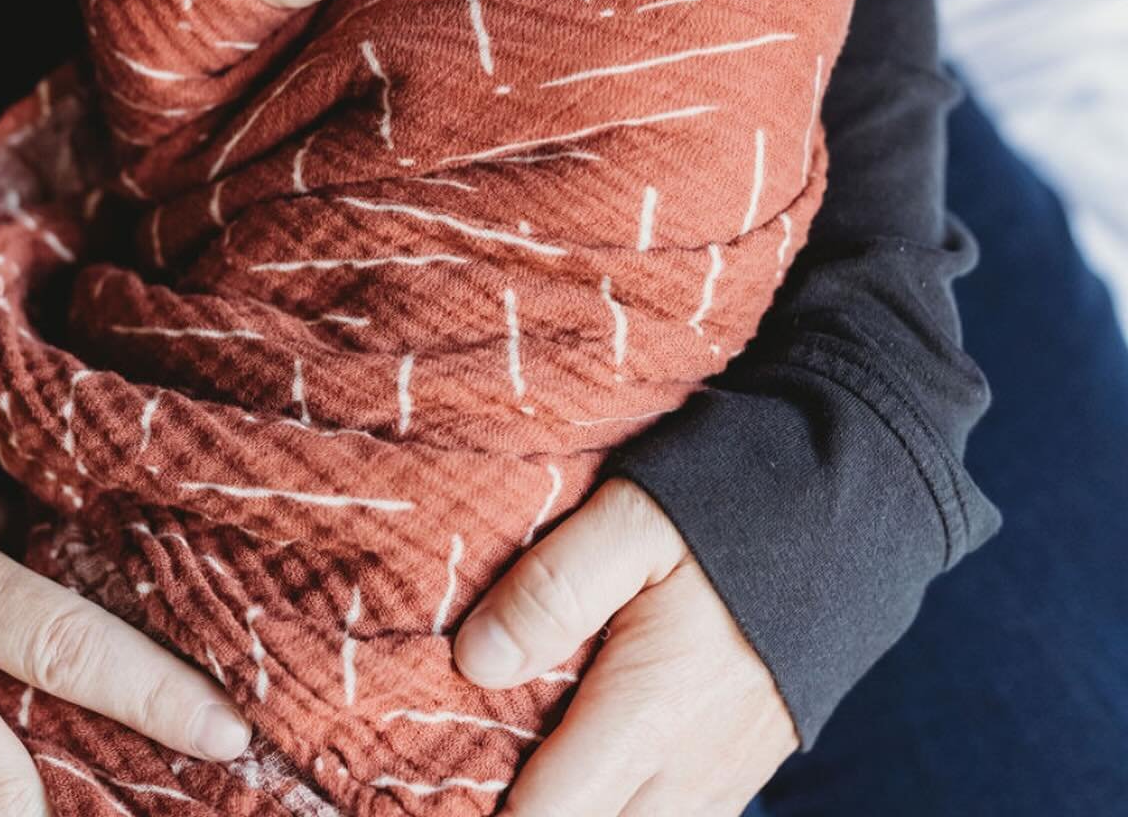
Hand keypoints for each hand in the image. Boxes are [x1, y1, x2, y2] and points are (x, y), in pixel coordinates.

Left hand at [452, 477, 796, 815]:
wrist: (855, 510)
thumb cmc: (736, 506)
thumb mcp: (634, 518)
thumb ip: (555, 588)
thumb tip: (475, 659)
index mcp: (651, 713)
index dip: (484, 806)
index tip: (436, 774)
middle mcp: (689, 769)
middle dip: (528, 814)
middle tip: (469, 770)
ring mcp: (721, 775)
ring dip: (576, 812)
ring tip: (517, 770)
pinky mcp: (739, 764)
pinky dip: (619, 808)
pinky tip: (583, 768)